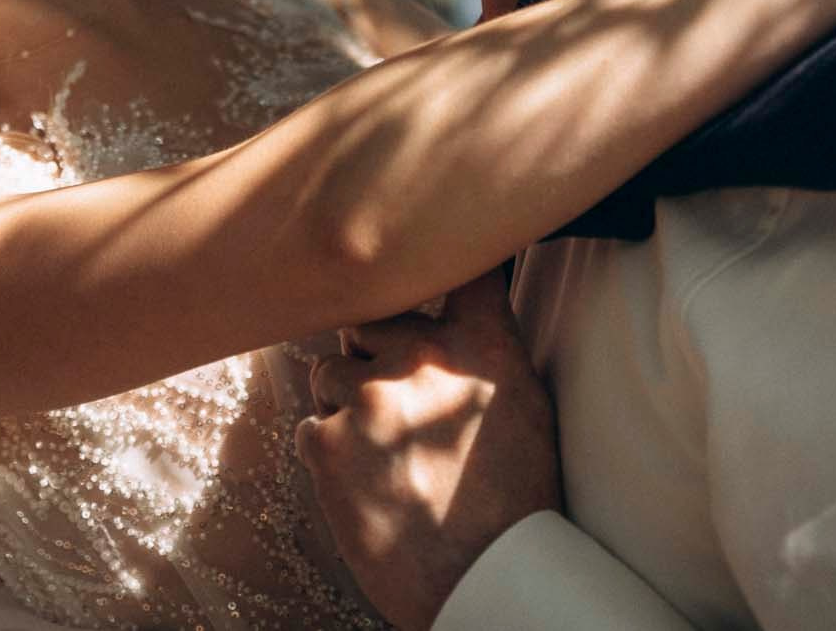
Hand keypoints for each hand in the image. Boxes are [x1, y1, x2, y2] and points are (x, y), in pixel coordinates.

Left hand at [295, 271, 559, 629]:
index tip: (414, 256)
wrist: (483, 580)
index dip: (429, 255)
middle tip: (397, 405)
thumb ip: (486, 346)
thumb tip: (458, 304)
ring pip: (329, 371)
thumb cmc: (512, 502)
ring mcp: (370, 397)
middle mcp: (422, 356)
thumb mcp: (524, 406)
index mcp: (480, 343)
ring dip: (346, 404)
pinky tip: (365, 484)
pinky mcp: (328, 443)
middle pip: (368, 317)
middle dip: (372, 351)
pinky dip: (328, 453)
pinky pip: (311, 426)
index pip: (456, 264)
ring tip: (384, 456)